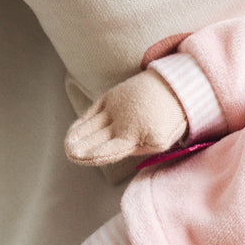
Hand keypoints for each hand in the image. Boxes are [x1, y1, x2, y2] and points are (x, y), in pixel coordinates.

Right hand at [65, 70, 187, 165]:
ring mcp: (115, 108)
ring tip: (68, 148)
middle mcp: (122, 122)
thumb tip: (113, 150)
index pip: (108, 150)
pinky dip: (81, 123)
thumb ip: (137, 147)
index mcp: (136, 136)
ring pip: (90, 126)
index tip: (78, 158)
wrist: (176, 86)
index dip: (92, 156)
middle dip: (80, 149)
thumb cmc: (170, 119)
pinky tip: (73, 132)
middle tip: (70, 155)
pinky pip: (92, 112)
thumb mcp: (161, 141)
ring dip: (76, 137)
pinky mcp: (112, 96)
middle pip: (95, 139)